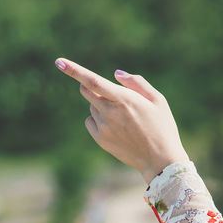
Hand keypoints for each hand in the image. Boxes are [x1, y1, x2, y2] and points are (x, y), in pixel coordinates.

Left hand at [54, 58, 188, 183]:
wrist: (161, 161)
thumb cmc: (163, 128)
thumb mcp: (159, 101)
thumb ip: (137, 83)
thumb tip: (115, 74)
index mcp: (125, 100)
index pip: (93, 81)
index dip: (75, 70)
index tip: (59, 62)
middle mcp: (111, 112)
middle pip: (86, 91)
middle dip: (91, 87)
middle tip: (106, 94)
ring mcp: (104, 126)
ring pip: (92, 107)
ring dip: (101, 107)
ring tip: (124, 120)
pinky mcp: (101, 139)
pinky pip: (90, 122)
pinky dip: (98, 120)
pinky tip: (116, 129)